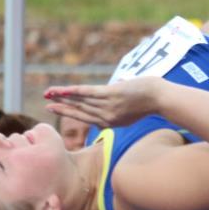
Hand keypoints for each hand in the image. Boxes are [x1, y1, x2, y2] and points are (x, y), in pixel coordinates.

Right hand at [44, 76, 160, 126]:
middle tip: (46, 103)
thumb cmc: (150, 100)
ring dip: (63, 97)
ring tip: (49, 94)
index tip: (56, 108)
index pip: (86, 117)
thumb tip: (115, 87)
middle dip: (62, 107)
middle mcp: (108, 117)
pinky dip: (74, 92)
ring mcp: (109, 106)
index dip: (70, 112)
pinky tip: (63, 90)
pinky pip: (89, 93)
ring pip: (81, 101)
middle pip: (80, 111)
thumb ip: (119, 101)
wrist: (162, 98)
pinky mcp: (112, 95)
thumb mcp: (132, 106)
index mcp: (111, 121)